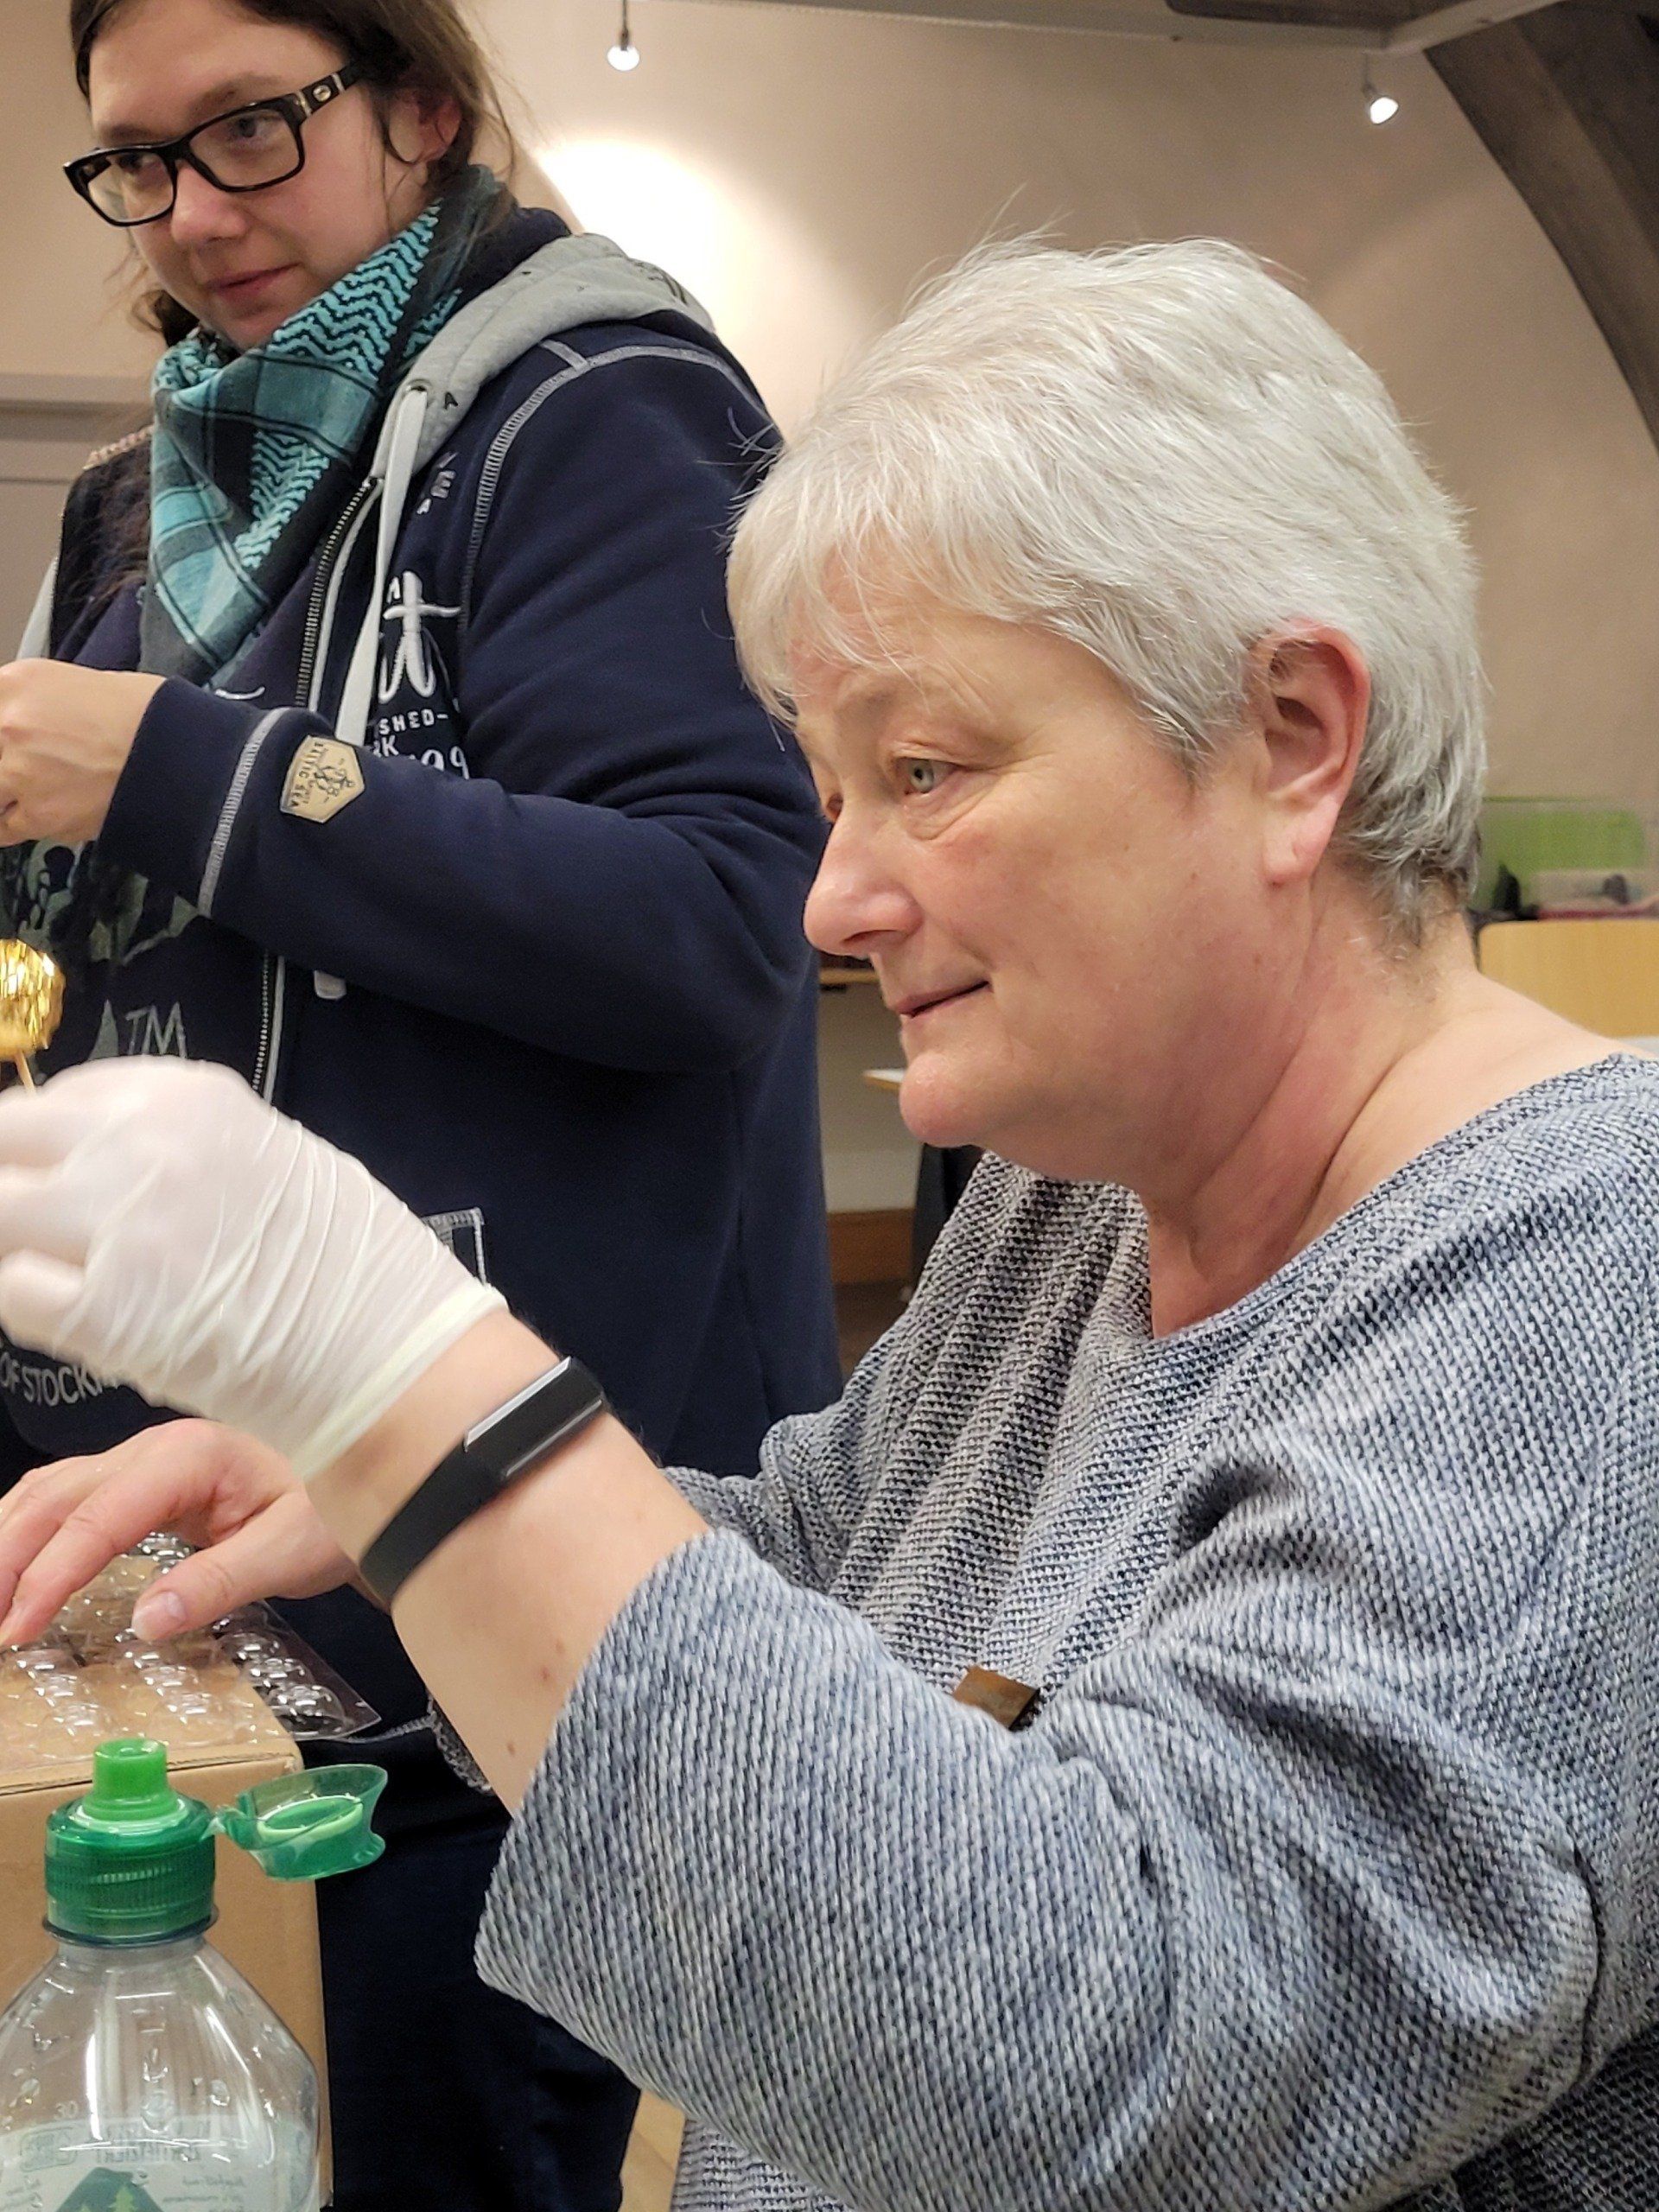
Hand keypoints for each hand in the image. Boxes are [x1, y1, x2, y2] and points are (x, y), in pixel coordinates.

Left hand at [0, 661, 163, 845]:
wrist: (179, 754)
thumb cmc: (143, 714)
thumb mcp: (69, 682)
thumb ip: (28, 700)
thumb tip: (11, 716)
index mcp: (16, 682)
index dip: (3, 728)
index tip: (8, 738)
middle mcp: (8, 724)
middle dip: (5, 764)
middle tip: (22, 767)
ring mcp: (19, 772)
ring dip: (6, 792)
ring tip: (32, 790)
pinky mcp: (39, 815)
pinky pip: (4, 828)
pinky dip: (18, 822)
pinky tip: (38, 812)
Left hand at [0, 1059, 504, 1479]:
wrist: (388, 1346)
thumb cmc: (347, 1258)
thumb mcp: (266, 1151)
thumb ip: (176, 1142)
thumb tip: (92, 1161)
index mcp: (186, 1095)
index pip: (58, 1095)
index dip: (46, 1143)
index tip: (57, 1176)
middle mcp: (139, 1144)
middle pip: (6, 1138)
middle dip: (10, 1180)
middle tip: (38, 1228)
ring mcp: (116, 1226)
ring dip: (15, 1242)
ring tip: (63, 1276)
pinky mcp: (101, 1313)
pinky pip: (13, 1293)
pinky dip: (29, 1302)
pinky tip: (78, 1317)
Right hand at [0, 1420, 354, 1647]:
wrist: (370, 1471)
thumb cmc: (334, 1508)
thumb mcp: (291, 1551)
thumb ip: (218, 1583)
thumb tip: (144, 1622)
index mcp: (189, 1457)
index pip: (98, 1518)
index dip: (49, 1576)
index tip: (15, 1630)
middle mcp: (156, 1447)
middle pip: (55, 1497)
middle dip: (7, 1560)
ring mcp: (145, 1458)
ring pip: (50, 1492)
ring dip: (7, 1543)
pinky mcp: (144, 1479)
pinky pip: (68, 1498)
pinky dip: (29, 1530)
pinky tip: (10, 1565)